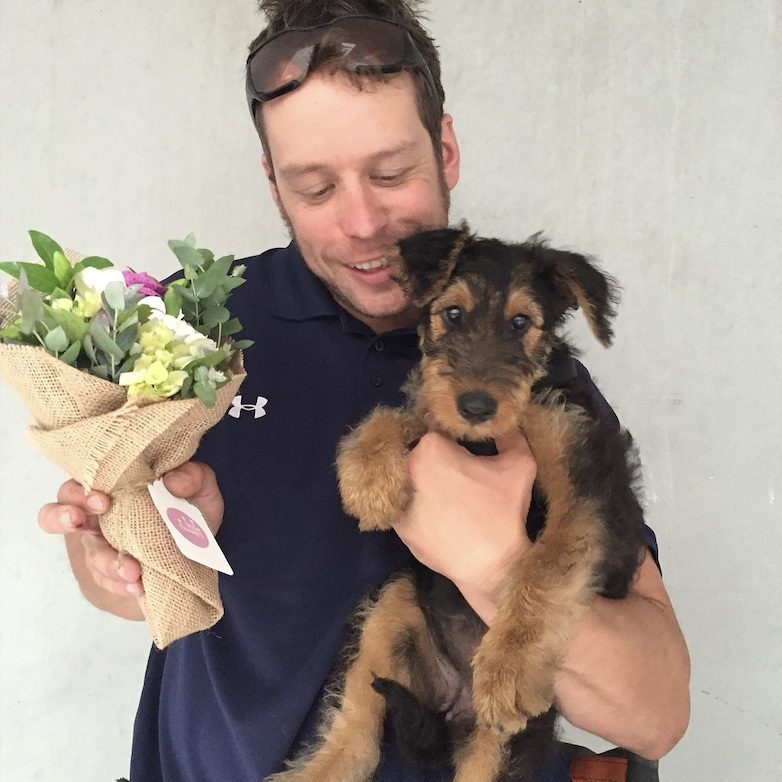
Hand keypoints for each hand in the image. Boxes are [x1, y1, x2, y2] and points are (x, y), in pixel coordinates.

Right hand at [37, 462, 223, 611]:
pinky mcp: (112, 575)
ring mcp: (102, 547)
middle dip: (64, 518)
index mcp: (112, 487)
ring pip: (90, 556)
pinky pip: (108, 582)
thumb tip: (173, 481)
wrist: (198, 550)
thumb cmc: (190, 508)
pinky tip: (139, 588)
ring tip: (133, 572)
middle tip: (80, 521)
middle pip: (56, 514)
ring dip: (109, 563)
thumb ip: (193, 476)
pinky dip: (123, 585)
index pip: (79, 482)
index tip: (102, 500)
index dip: (80, 492)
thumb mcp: (201, 488)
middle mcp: (97, 517)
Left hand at [392, 429, 535, 622]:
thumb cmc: (503, 513)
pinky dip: (419, 506)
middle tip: (460, 472)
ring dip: (425, 481)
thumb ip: (511, 435)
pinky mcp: (397, 525)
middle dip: (438, 458)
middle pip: (421, 452)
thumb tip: (505, 422)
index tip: (467, 447)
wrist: (490, 567)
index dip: (454, 436)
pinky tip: (438, 513)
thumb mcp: (519, 466)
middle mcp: (406, 469)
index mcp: (431, 447)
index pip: (438, 428)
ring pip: (411, 479)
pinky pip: (407, 505)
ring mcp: (398, 499)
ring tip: (449, 494)